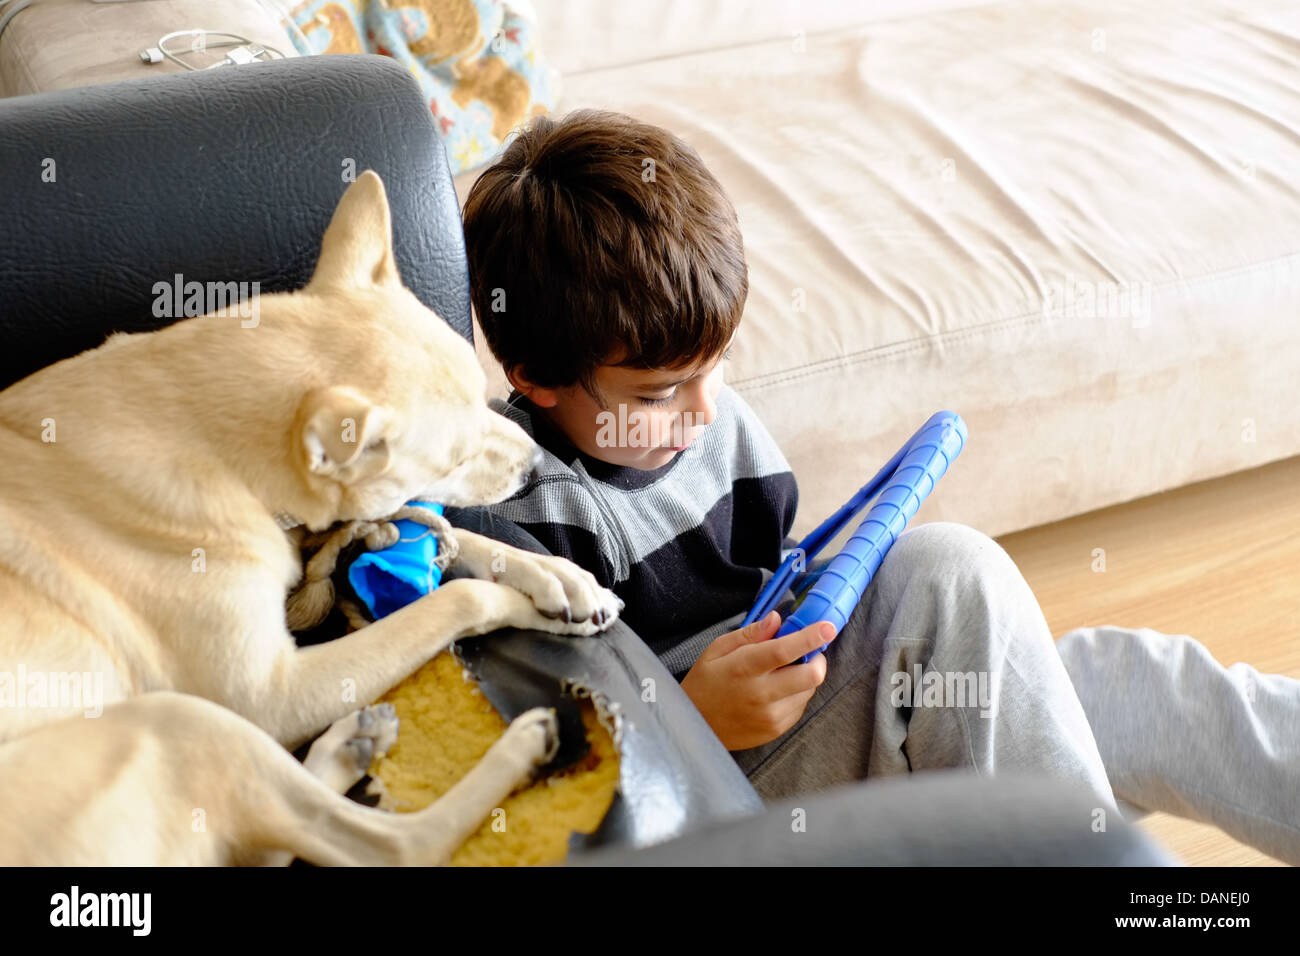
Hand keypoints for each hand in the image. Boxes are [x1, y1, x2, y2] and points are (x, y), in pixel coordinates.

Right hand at [680, 611, 835, 751]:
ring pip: (809, 690)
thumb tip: (776, 619)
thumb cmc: (705, 683)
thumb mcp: (717, 650)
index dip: (810, 637)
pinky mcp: (776, 729)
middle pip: (811, 676)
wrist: (696, 727)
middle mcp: (761, 694)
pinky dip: (796, 694)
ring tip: (782, 673)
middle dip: (817, 659)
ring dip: (805, 677)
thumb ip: (749, 634)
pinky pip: (800, 706)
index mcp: (744, 668)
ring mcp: (771, 716)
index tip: (828, 626)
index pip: (784, 650)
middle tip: (807, 652)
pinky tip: (776, 691)